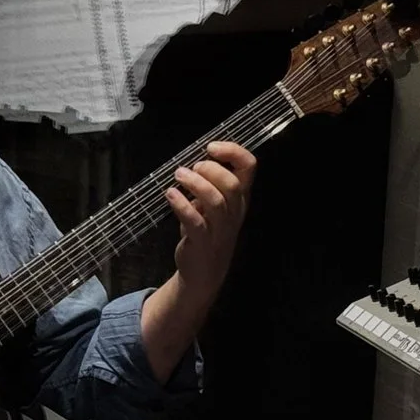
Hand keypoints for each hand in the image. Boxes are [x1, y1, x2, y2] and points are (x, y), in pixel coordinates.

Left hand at [164, 140, 254, 296]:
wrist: (203, 272)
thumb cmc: (207, 231)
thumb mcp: (213, 205)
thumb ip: (209, 183)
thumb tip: (193, 159)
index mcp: (240, 198)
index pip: (249, 166)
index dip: (233, 151)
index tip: (211, 147)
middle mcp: (235, 212)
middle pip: (232, 184)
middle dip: (210, 169)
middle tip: (191, 167)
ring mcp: (220, 229)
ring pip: (215, 201)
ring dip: (194, 184)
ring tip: (178, 176)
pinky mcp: (202, 242)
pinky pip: (195, 221)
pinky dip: (181, 204)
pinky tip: (170, 195)